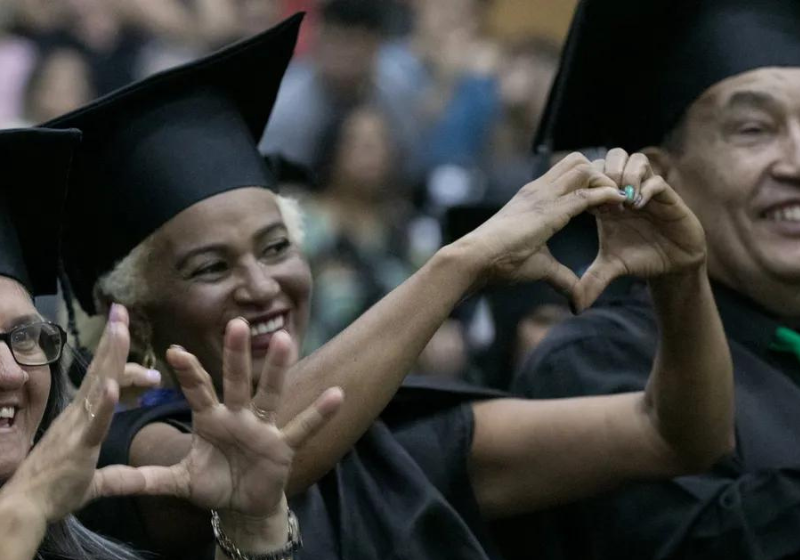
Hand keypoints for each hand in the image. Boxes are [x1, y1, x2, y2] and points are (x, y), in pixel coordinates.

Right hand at [0, 304, 156, 521]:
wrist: (26, 511)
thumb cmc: (53, 493)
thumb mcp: (93, 481)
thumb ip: (115, 476)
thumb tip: (132, 478)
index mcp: (80, 417)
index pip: (101, 379)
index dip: (114, 355)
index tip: (125, 330)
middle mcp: (76, 414)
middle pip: (99, 370)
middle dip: (112, 340)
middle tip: (122, 309)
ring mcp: (75, 426)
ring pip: (97, 385)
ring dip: (111, 357)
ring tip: (121, 328)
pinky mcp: (77, 445)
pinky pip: (93, 421)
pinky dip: (103, 403)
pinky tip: (111, 384)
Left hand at [91, 319, 342, 539]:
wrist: (243, 504)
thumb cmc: (213, 483)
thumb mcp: (178, 481)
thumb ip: (145, 479)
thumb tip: (105, 481)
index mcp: (210, 419)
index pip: (198, 390)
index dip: (188, 372)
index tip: (174, 350)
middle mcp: (238, 415)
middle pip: (236, 381)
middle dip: (236, 355)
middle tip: (236, 323)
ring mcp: (263, 428)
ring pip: (271, 394)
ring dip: (278, 369)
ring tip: (287, 339)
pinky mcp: (283, 445)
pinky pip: (302, 427)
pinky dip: (318, 413)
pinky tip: (336, 394)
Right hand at [456, 152, 625, 294]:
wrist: (476, 259)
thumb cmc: (500, 262)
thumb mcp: (539, 266)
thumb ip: (561, 277)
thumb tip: (576, 297)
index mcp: (534, 198)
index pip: (568, 175)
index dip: (591, 184)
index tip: (605, 205)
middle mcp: (539, 190)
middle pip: (578, 161)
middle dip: (601, 175)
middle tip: (614, 198)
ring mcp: (544, 196)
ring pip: (584, 168)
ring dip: (606, 181)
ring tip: (619, 202)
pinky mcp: (550, 210)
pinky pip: (586, 193)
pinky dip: (608, 194)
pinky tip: (619, 204)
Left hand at [572, 149, 706, 310]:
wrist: (672, 264)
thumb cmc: (639, 259)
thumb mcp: (611, 268)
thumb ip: (592, 281)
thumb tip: (574, 306)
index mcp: (606, 201)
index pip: (592, 175)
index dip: (586, 184)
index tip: (584, 205)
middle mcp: (625, 190)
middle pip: (611, 157)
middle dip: (605, 171)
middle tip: (603, 196)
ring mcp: (646, 189)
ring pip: (635, 159)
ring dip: (626, 175)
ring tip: (621, 200)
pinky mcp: (667, 196)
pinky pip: (657, 180)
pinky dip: (646, 188)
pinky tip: (638, 206)